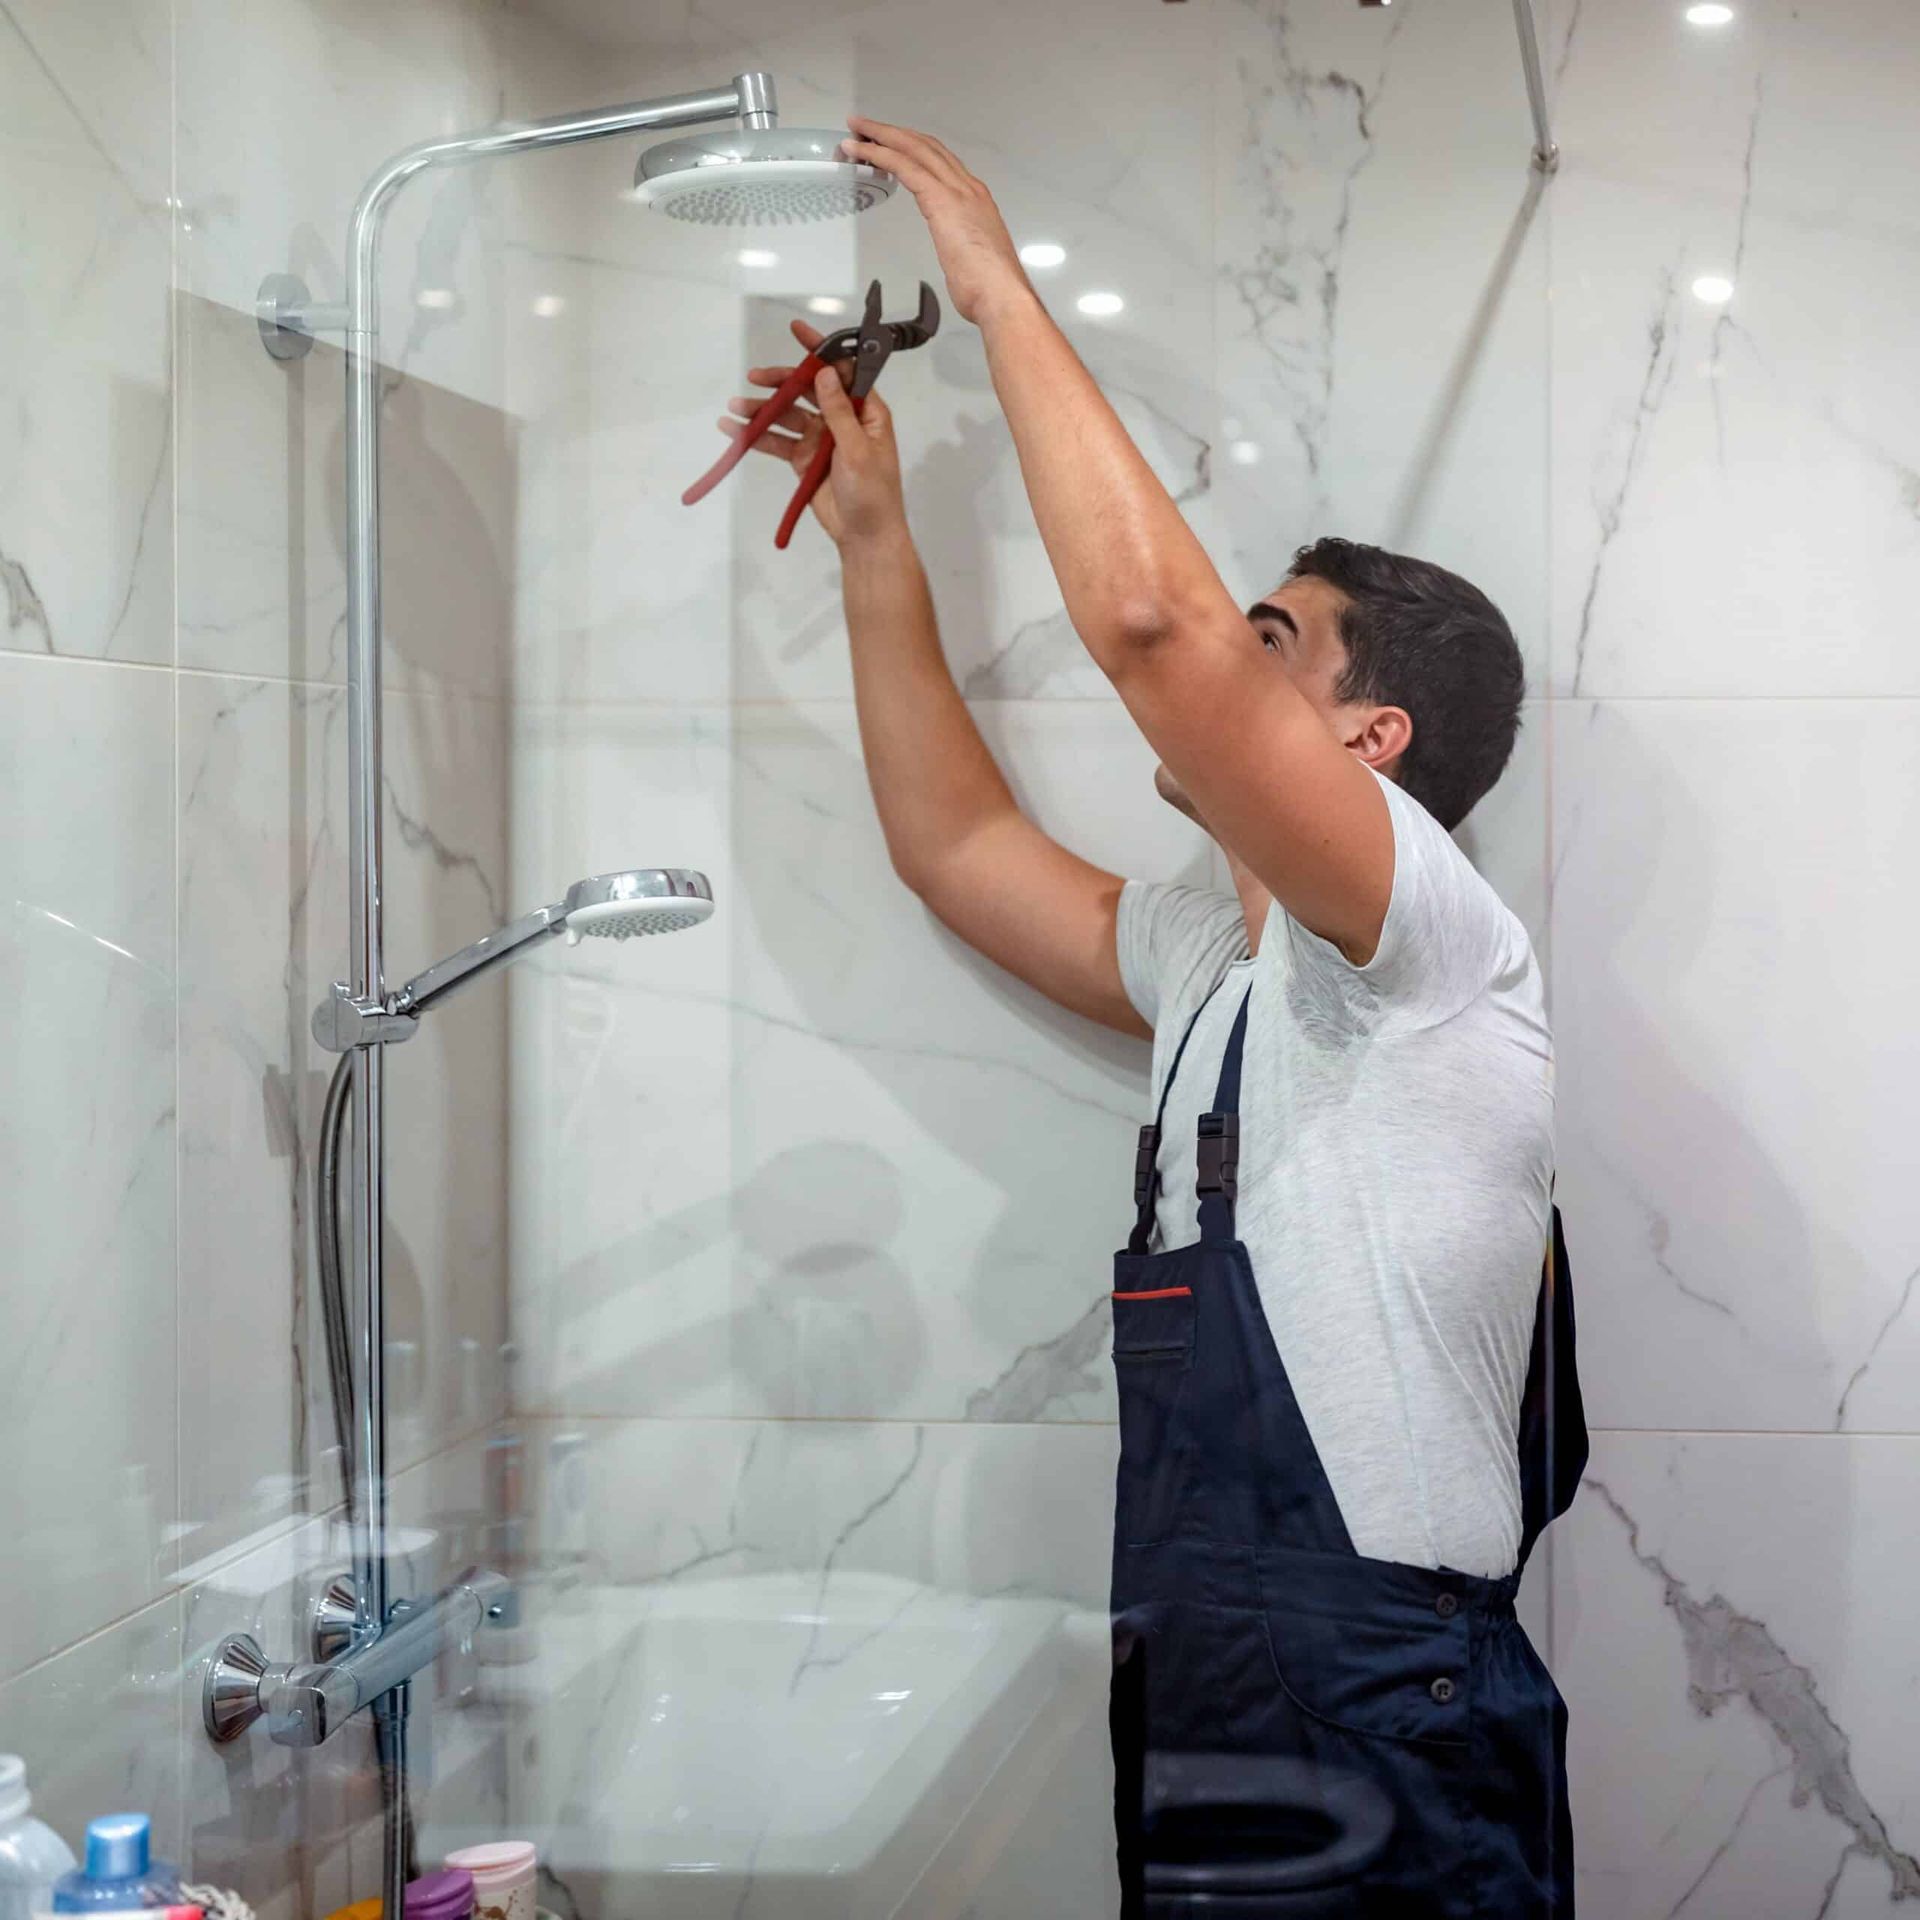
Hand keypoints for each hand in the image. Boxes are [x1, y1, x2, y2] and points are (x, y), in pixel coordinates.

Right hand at [718, 318, 907, 547]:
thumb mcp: (857, 449)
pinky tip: (735, 430)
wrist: (864, 536)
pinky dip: (757, 436)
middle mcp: (842, 419)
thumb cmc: (873, 494)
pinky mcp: (804, 459)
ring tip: (736, 408)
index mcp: (865, 411)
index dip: (820, 351)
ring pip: (788, 415)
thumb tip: (826, 373)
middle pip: (807, 390)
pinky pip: (778, 441)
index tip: (797, 330)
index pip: (842, 371)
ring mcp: (821, 439)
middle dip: (781, 383)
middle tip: (755, 377)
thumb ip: (839, 412)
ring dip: (763, 411)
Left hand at [841, 117, 1032, 327]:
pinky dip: (881, 155)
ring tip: (858, 131)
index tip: (893, 143)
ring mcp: (957, 191)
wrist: (1002, 296)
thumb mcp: (972, 258)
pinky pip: (905, 167)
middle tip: (865, 126)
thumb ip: (961, 246)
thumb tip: (957, 254)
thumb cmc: (988, 288)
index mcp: (976, 200)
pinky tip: (863, 153)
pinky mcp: (942, 201)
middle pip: (925, 146)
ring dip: (882, 136)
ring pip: (914, 149)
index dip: (913, 147)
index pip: (940, 161)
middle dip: (894, 132)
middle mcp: (968, 188)